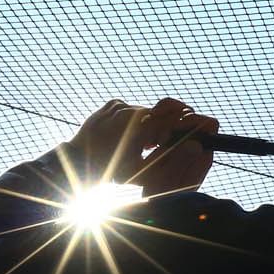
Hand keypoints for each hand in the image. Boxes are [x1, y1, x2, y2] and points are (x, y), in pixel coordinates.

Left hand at [60, 97, 218, 197]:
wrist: (76, 161)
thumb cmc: (110, 170)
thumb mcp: (141, 169)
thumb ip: (169, 156)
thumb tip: (197, 147)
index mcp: (141, 124)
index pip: (176, 115)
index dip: (187, 124)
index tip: (195, 132)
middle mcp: (131, 109)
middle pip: (162, 111)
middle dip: (167, 125)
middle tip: (164, 142)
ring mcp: (120, 104)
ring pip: (146, 110)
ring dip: (149, 124)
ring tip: (144, 142)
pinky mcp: (112, 103)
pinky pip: (129, 109)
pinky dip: (133, 120)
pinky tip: (128, 135)